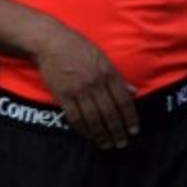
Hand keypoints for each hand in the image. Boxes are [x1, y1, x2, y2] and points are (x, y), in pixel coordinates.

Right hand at [31, 20, 138, 148]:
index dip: (130, 118)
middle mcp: (96, 83)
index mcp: (109, 73)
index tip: (134, 130)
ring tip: (107, 144)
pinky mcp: (63, 95)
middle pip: (109, 113)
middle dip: (117, 131)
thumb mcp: (104, 59)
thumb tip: (134, 92)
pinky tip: (88, 136)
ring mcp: (79, 90)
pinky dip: (82, 129)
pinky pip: (74, 117)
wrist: (52, 42)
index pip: (123, 100)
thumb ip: (118, 78)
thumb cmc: (80, 49)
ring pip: (93, 118)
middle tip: (122, 144)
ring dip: (101, 134)